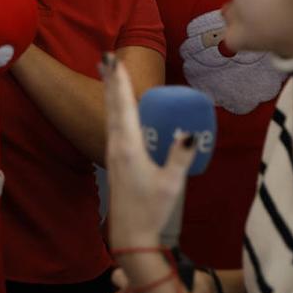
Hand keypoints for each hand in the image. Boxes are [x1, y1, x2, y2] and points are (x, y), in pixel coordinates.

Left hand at [100, 53, 194, 248]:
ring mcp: (113, 153)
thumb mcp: (171, 183)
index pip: (124, 107)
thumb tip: (187, 130)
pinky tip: (116, 106)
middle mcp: (117, 146)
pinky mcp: (115, 160)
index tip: (114, 61)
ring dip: (110, 93)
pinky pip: (113, 125)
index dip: (119, 83)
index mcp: (129, 147)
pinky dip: (114, 108)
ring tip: (107, 73)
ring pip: (110, 115)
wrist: (131, 235)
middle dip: (110, 81)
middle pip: (113, 106)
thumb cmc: (152, 210)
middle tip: (105, 57)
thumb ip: (180, 156)